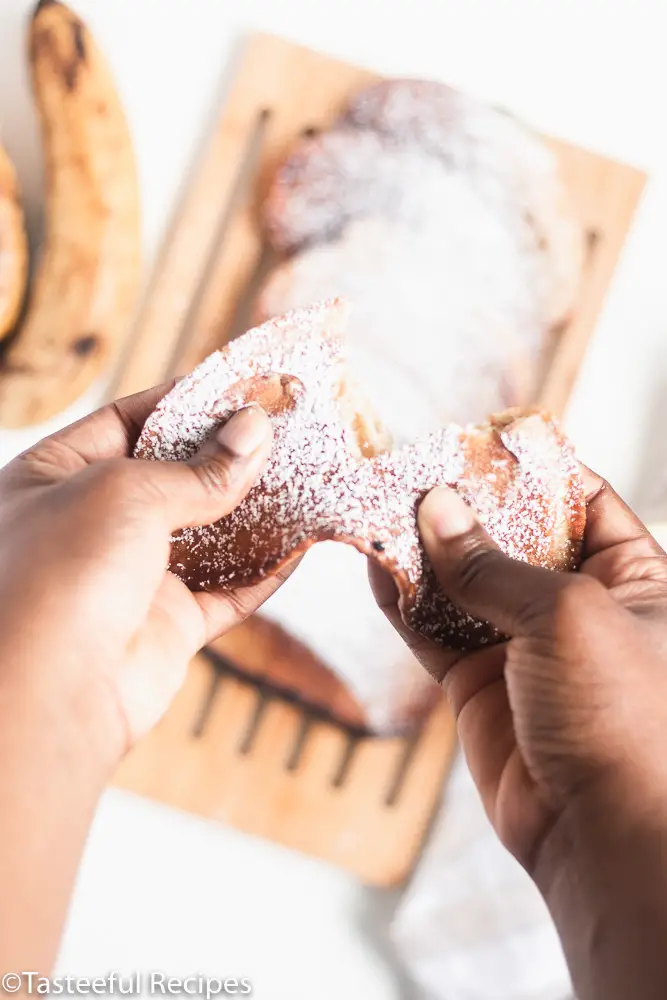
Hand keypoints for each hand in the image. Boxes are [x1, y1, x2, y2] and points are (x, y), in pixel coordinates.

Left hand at [0, 383, 286, 767]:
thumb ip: (198, 468)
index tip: (244, 387)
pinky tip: (301, 545)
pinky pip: (226, 591)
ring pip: (206, 534)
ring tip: (306, 476)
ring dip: (256, 511)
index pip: (128, 421)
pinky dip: (265, 571)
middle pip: (173, 477)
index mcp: (53, 478)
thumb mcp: (127, 493)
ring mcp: (128, 577)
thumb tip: (256, 430)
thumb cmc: (63, 572)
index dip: (186, 401)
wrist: (49, 694)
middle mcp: (89, 525)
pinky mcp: (166, 626)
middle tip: (288, 428)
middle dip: (229, 455)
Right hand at [372, 469, 666, 999]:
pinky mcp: (479, 685)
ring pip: (464, 582)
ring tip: (381, 506)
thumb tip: (437, 508)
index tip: (478, 439)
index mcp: (633, 579)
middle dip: (465, 505)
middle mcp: (578, 608)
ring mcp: (525, 647)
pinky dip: (404, 600)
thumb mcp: (567, 615)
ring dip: (424, 549)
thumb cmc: (624, 715)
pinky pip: (434, 630)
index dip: (532, 468)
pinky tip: (376, 564)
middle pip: (513, 536)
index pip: (582, 500)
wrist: (603, 835)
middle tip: (413, 467)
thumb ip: (493, 564)